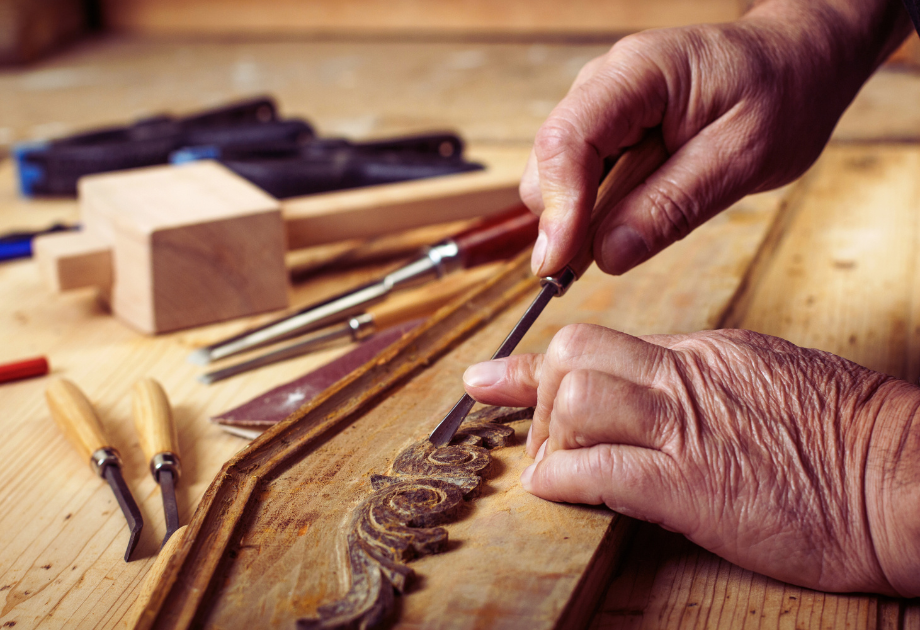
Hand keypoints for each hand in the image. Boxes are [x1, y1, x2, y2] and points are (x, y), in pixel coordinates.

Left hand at [463, 324, 919, 595]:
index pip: (598, 341)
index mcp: (702, 353)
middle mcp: (686, 377)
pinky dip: (563, 481)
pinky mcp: (691, 485)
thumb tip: (647, 395)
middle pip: (574, 355)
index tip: (489, 376)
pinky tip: (561, 493)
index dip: (533, 365)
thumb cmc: (843, 440)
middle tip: (544, 440)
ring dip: (548, 439)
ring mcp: (687, 428)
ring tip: (558, 469)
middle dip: (538, 398)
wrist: (903, 478)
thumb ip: (698, 383)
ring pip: (576, 399)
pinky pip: (598, 468)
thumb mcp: (764, 382)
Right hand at [522, 0, 910, 276]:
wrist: (796, 64)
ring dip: (579, 218)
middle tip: (596, 268)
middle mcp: (604, 84)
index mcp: (638, 74)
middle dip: (563, 220)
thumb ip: (673, 206)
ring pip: (556, 175)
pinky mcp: (607, 130)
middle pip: (548, 162)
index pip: (568, 141)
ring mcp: (600, 107)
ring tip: (630, 238)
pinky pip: (580, 179)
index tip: (558, 267)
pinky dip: (593, 211)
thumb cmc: (781, 95)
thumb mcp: (744, 157)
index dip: (558, 209)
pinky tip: (629, 221)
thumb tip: (607, 255)